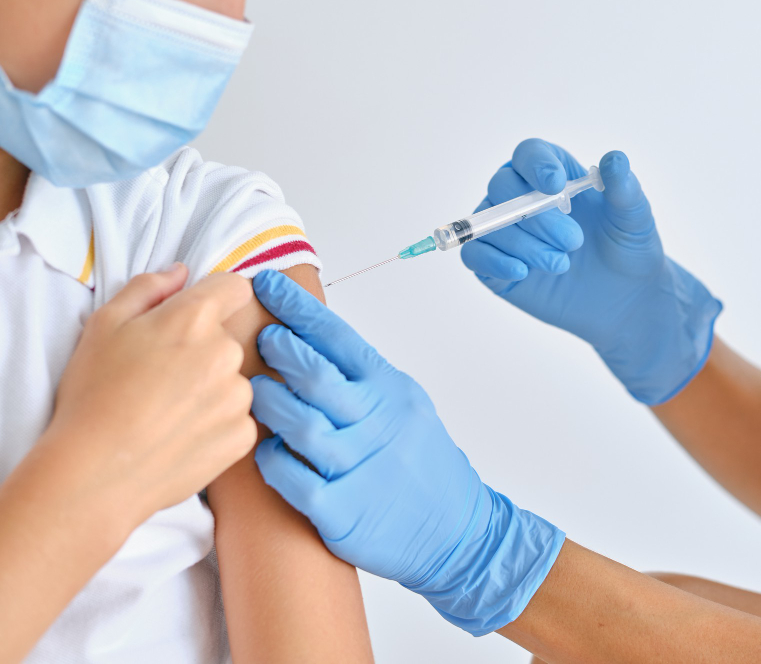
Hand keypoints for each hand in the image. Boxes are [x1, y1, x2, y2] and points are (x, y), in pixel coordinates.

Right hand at [41, 264, 256, 526]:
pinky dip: (216, 425)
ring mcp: (239, 396)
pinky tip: (182, 436)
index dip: (216, 297)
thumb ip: (148, 288)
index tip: (197, 316)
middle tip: (163, 378)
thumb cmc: (93, 397)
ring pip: (233, 381)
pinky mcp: (244, 434)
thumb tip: (181, 272)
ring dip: (211, 390)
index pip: (233, 288)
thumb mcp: (104, 326)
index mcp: (195, 319)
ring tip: (169, 413)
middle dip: (203, 351)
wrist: (96, 473)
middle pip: (228, 340)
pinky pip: (237, 418)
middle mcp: (227, 353)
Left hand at [249, 270, 564, 635]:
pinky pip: (296, 480)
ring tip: (253, 392)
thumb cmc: (424, 462)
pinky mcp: (344, 512)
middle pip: (317, 377)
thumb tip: (309, 340)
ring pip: (303, 426)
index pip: (339, 339)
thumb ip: (363, 378)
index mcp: (389, 391)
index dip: (299, 309)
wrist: (455, 529)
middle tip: (258, 338)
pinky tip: (263, 451)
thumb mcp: (406, 404)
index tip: (266, 283)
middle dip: (281, 350)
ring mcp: (361, 468)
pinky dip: (274, 462)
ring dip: (270, 404)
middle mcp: (376, 424)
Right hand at [461, 139, 721, 404]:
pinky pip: (475, 255)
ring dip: (527, 245)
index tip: (555, 185)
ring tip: (562, 265)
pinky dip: (494, 261)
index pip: (528, 154)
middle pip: (503, 187)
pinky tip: (523, 272)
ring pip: (491, 223)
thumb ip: (624, 188)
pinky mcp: (494, 265)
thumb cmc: (628, 250)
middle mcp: (521, 197)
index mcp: (552, 175)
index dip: (536, 165)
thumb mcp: (634, 218)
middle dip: (537, 215)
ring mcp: (504, 231)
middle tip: (574, 241)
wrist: (624, 300)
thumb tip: (615, 158)